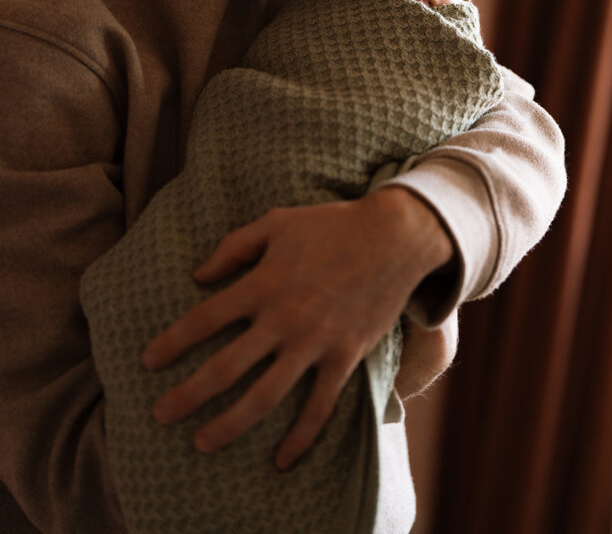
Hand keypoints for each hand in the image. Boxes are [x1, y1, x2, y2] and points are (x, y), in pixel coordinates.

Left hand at [141, 186, 452, 467]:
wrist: (393, 236)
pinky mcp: (344, 356)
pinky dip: (301, 437)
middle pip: (225, 368)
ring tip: (202, 443)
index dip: (172, 343)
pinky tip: (281, 460)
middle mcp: (283, 318)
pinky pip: (320, 406)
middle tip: (161, 415)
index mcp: (262, 282)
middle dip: (188, 395)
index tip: (147, 362)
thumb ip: (234, 247)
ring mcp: (314, 341)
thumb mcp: (277, 222)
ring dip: (230, 424)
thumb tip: (197, 275)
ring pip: (265, 395)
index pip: (204, 319)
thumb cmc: (331, 224)